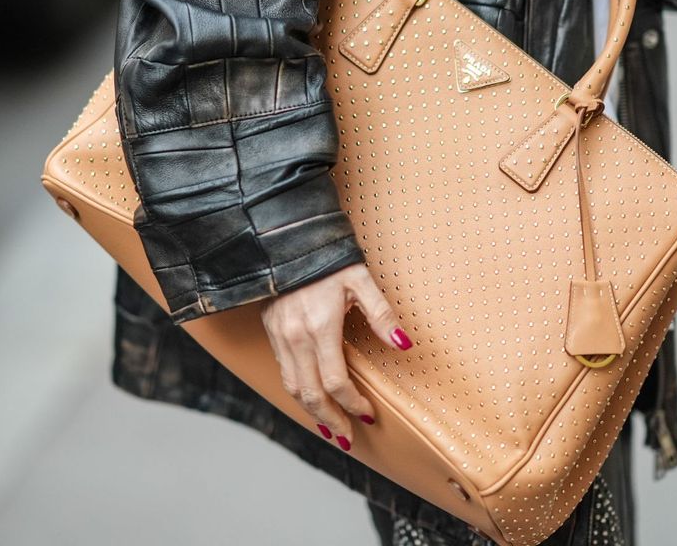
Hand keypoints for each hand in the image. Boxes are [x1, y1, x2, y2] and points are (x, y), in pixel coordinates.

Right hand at [258, 263, 412, 451]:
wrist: (286, 239)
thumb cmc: (327, 257)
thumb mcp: (360, 279)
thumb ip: (381, 314)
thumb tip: (404, 343)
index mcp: (319, 327)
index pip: (335, 382)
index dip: (352, 403)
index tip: (368, 413)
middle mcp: (295, 337)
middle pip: (311, 394)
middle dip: (330, 420)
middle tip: (347, 438)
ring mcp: (280, 336)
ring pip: (293, 387)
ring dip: (311, 411)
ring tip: (329, 427)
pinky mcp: (271, 331)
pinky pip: (284, 371)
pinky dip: (298, 391)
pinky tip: (311, 398)